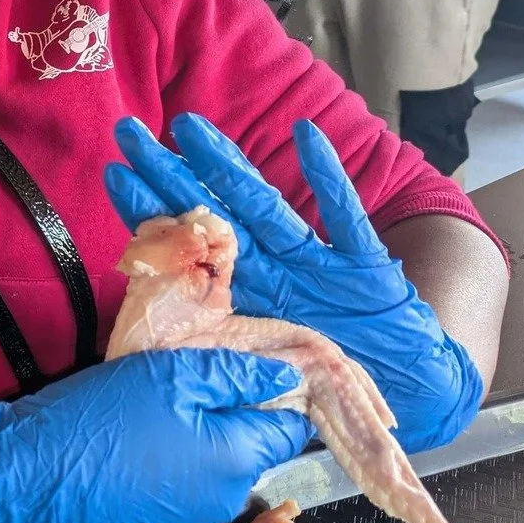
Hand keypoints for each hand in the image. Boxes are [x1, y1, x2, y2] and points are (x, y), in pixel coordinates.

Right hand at [0, 349, 307, 522]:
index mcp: (236, 460)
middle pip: (250, 452)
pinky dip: (170, 473)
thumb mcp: (169, 375)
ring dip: (198, 447)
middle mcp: (224, 504)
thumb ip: (234, 376)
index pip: (288, 429)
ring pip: (215, 475)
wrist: (28, 480)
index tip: (243, 374)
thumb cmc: (102, 417)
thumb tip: (285, 377)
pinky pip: (182, 497)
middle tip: (182, 388)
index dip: (273, 398)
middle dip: (228, 420)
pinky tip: (133, 452)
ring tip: (152, 418)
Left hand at [104, 113, 483, 454]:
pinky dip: (329, 179)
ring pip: (266, 208)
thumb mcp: (267, 372)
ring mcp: (318, 266)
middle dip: (173, 173)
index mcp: (249, 297)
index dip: (154, 212)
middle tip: (129, 132)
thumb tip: (149, 360)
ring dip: (229, 168)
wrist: (408, 393)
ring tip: (190, 129)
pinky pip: (347, 220)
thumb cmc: (334, 379)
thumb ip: (223, 358)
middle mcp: (276, 271)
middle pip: (216, 215)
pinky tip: (306, 137)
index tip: (115, 175)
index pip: (191, 249)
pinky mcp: (366, 269)